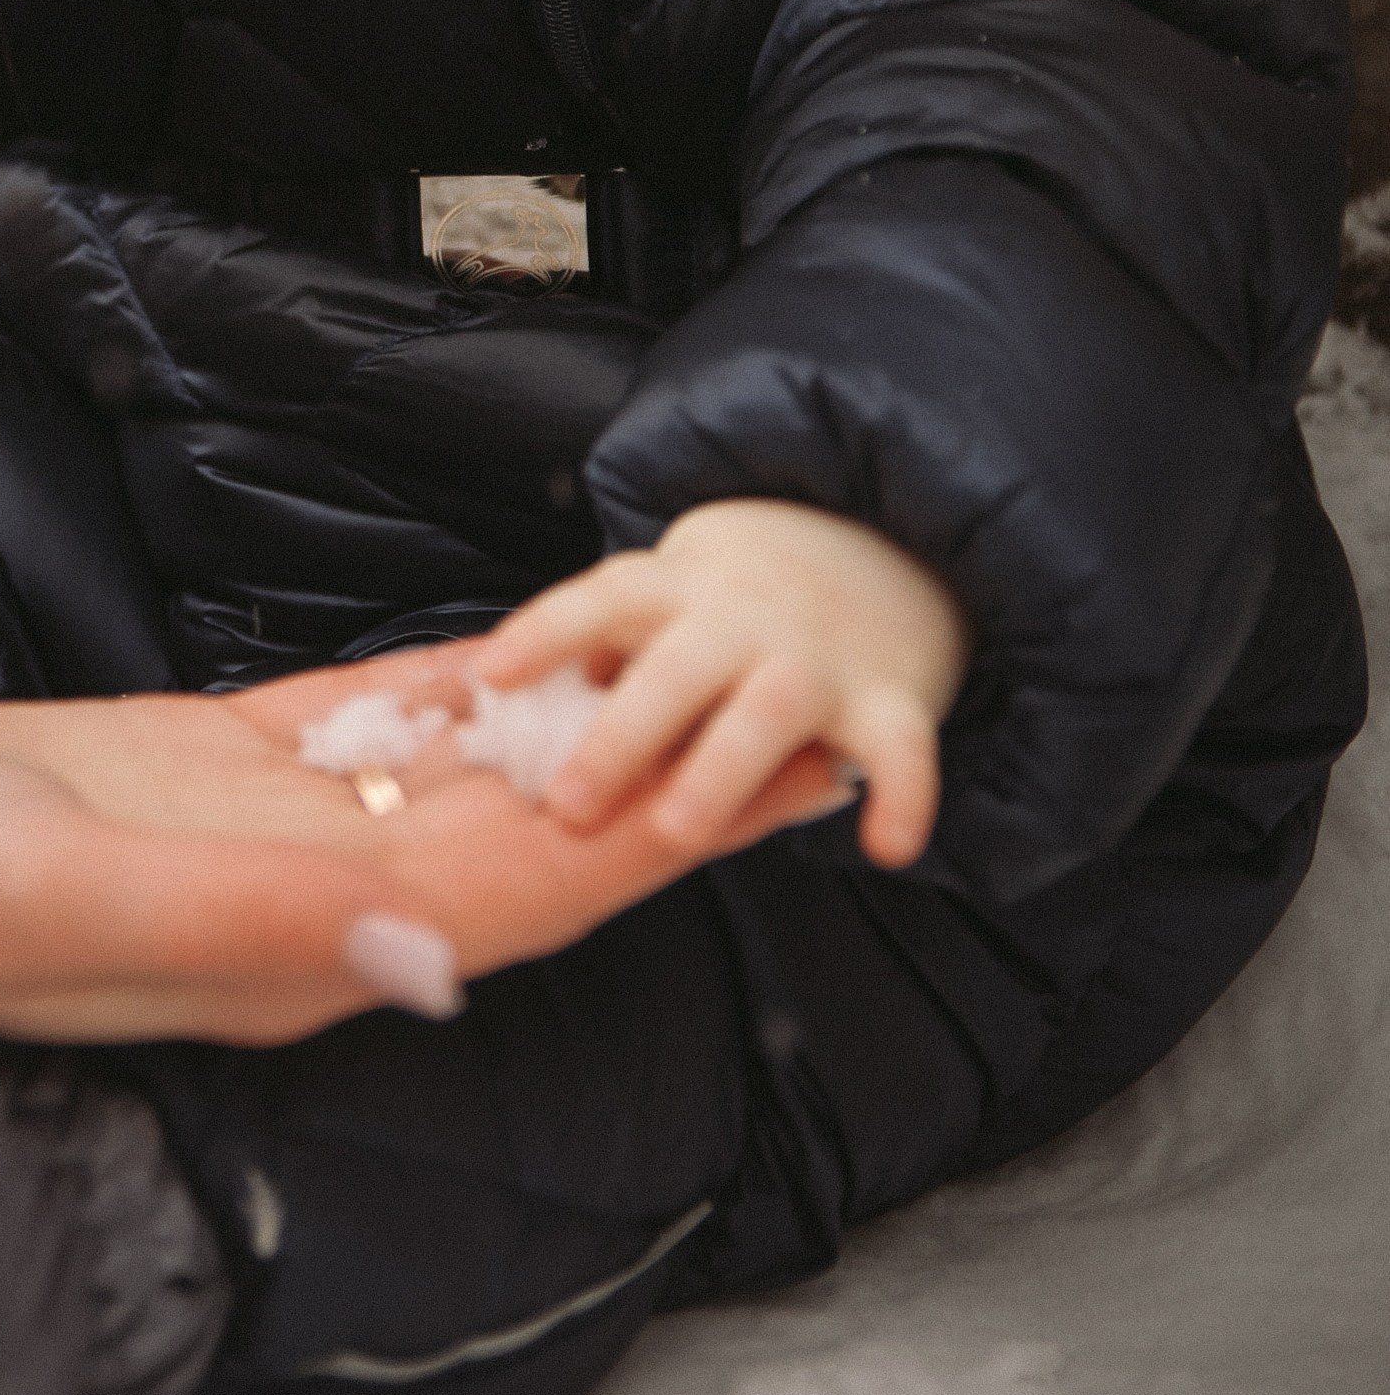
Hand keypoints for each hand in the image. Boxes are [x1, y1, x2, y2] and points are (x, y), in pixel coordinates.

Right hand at [0, 671, 839, 996]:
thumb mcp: (58, 889)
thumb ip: (243, 924)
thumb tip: (440, 962)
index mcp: (283, 955)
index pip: (523, 899)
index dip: (666, 839)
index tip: (790, 781)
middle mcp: (294, 908)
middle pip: (530, 842)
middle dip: (674, 781)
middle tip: (812, 709)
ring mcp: (246, 837)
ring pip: (460, 782)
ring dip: (589, 731)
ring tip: (706, 672)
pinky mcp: (189, 768)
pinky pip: (360, 727)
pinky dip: (456, 690)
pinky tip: (527, 660)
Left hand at [462, 500, 972, 869]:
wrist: (867, 546)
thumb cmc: (721, 606)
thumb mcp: (657, 605)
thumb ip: (594, 655)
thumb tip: (494, 715)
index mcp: (671, 593)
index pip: (600, 601)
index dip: (546, 633)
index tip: (491, 675)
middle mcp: (740, 622)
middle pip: (675, 670)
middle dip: (621, 735)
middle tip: (564, 804)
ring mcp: (815, 660)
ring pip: (768, 712)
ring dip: (722, 770)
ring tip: (680, 833)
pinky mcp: (889, 699)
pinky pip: (902, 750)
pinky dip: (902, 794)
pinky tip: (885, 848)